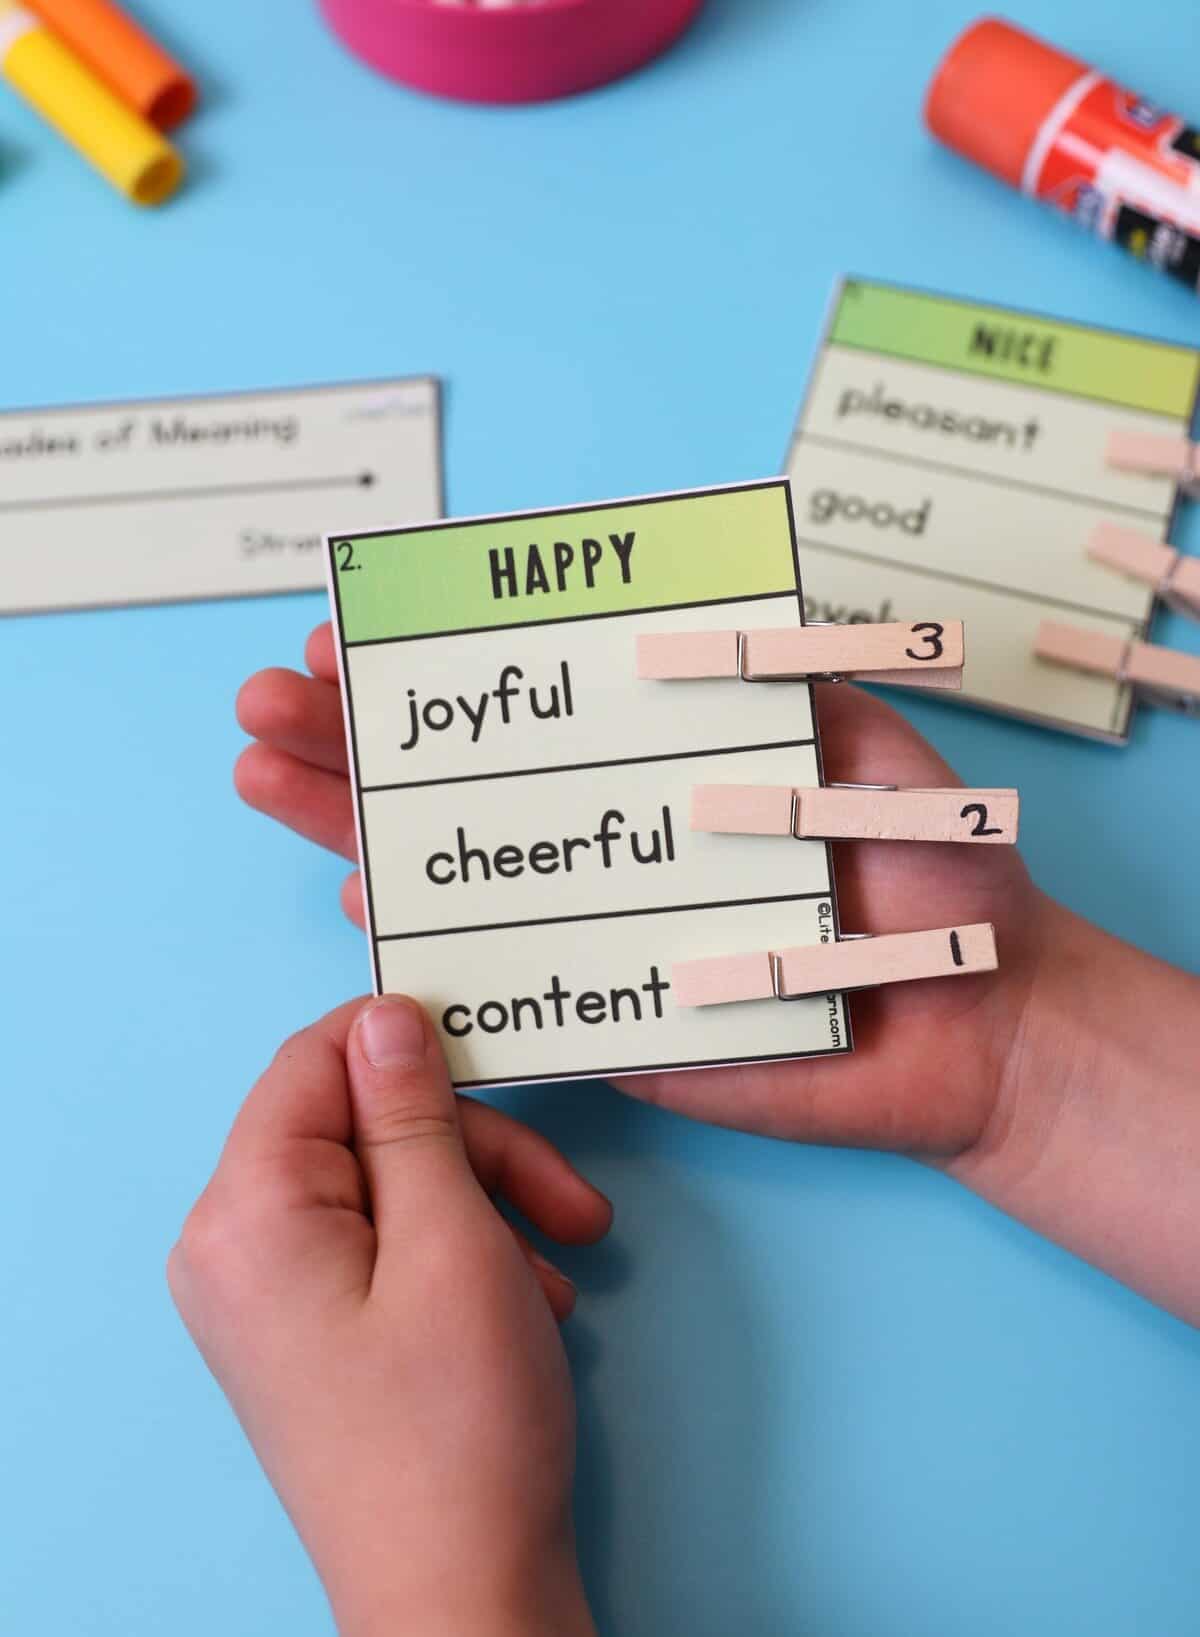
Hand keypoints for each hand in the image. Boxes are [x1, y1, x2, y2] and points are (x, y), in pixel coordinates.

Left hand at [169, 995, 606, 1636]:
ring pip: (388, 1186)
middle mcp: (235, 1249)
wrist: (461, 1595)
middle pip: (362, 1127)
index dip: (407, 1046)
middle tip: (565, 1200)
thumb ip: (412, 1114)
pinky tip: (526, 1301)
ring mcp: (269, 1296)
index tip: (494, 1058)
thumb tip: (386, 1017)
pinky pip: (384, 1246)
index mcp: (246, 1214)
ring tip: (556, 1264)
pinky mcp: (309, 1330)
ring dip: (484, 1206)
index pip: (313, 1061)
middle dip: (475, 1152)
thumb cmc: (456, 1430)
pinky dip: (462, 1255)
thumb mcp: (451, 1241)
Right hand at [235, 626, 1199, 1324]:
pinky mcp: (618, 1020)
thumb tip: (679, 622)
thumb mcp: (873, 745)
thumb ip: (786, 680)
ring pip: (460, 879)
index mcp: (667, 765)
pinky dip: (427, 951)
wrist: (985, 1025)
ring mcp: (608, 931)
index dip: (439, 671)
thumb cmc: (943, 879)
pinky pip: (507, 986)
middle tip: (266, 702)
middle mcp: (620, 840)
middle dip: (356, 741)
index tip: (352, 629)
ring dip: (355, 828)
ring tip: (266, 775)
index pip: (533, 708)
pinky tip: (356, 901)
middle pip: (468, 788)